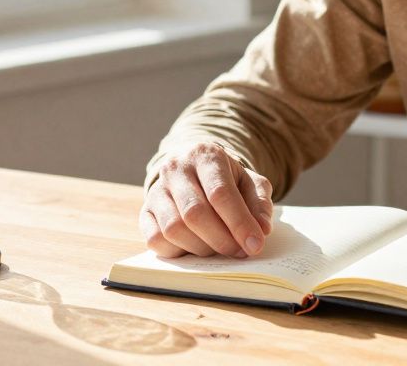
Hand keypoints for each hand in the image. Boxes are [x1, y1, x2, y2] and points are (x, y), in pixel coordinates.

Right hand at [140, 141, 273, 257]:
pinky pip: (155, 239)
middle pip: (195, 213)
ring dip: (201, 248)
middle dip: (221, 239)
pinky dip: (178, 251)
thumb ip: (259, 204)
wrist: (193, 169)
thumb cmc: (225, 179)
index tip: (255, 245)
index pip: (220, 192)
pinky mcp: (145, 211)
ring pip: (174, 229)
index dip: (239, 223)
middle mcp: (176, 168)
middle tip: (239, 251)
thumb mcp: (249, 182)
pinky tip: (195, 247)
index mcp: (205, 155)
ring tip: (219, 248)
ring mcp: (156, 190)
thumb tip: (261, 230)